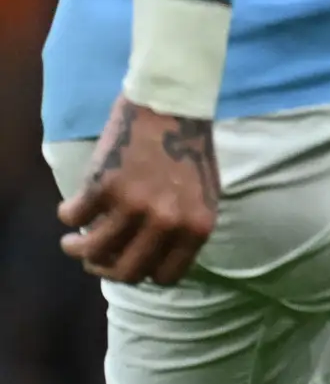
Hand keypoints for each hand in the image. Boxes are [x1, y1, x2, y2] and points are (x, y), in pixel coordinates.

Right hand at [60, 97, 222, 285]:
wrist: (171, 106)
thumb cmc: (188, 150)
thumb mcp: (205, 196)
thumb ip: (185, 230)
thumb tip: (157, 264)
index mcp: (197, 227)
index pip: (164, 277)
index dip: (143, 273)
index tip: (129, 262)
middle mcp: (167, 222)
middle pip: (126, 272)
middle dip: (105, 270)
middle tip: (94, 260)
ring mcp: (134, 206)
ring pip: (92, 252)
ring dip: (76, 249)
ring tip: (71, 242)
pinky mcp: (103, 186)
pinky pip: (74, 217)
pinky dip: (69, 215)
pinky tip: (72, 209)